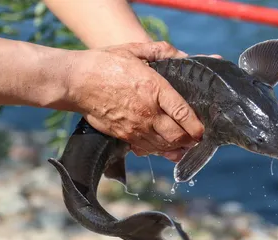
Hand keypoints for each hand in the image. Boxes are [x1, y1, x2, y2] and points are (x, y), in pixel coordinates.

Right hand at [66, 41, 204, 161]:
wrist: (75, 82)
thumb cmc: (104, 64)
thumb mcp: (134, 51)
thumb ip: (161, 52)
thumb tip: (183, 56)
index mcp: (154, 89)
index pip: (183, 113)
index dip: (196, 126)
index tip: (202, 130)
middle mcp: (147, 111)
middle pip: (176, 135)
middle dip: (189, 139)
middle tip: (194, 137)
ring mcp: (135, 126)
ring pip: (163, 146)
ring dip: (176, 147)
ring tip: (183, 144)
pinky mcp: (124, 135)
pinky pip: (146, 149)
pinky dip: (158, 150)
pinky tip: (162, 147)